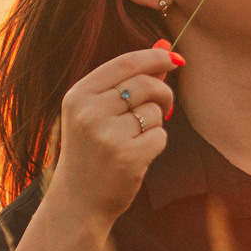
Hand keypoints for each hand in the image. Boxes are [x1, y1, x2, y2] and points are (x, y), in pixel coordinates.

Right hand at [46, 41, 180, 228]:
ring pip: (155, 112)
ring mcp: (108, 136)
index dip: (154, 57)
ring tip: (135, 138)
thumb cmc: (91, 151)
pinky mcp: (127, 157)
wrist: (78, 201)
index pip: (125, 63)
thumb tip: (165, 49)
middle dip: (163, 92)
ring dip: (155, 123)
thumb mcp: (97, 112)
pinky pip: (161, 136)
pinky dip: (156, 144)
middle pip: (146, 84)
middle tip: (164, 105)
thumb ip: (129, 81)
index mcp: (78, 96)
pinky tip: (137, 156)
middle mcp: (89, 112)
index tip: (173, 58)